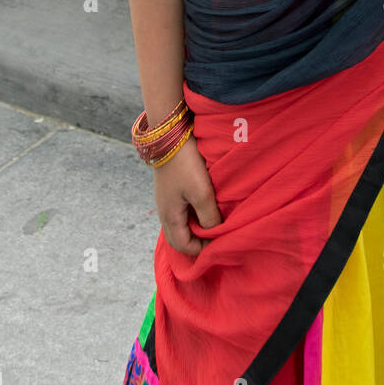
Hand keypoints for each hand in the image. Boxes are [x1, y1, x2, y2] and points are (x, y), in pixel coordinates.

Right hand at [153, 133, 222, 255]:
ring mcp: (166, 199)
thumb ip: (208, 216)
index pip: (183, 246)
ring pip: (179, 224)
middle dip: (196, 243)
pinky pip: (179, 210)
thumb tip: (214, 233)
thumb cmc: (186, 165)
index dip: (201, 250)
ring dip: (194, 227)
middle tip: (215, 239)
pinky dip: (192, 215)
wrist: (171, 134)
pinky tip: (204, 206)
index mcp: (169, 217)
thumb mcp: (202, 192)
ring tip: (212, 223)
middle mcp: (164, 211)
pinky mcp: (170, 188)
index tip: (218, 244)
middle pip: (178, 238)